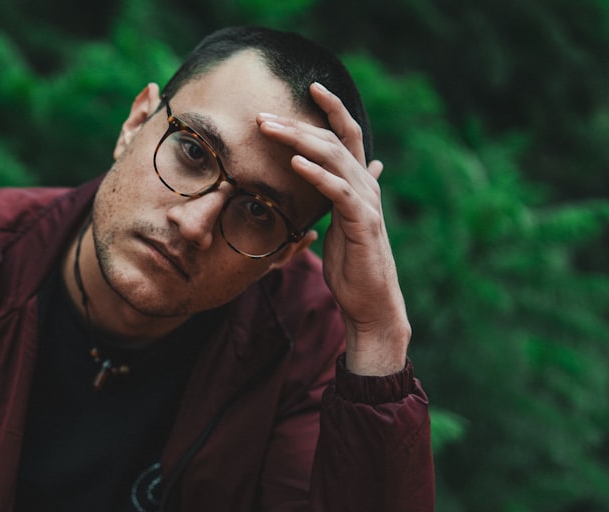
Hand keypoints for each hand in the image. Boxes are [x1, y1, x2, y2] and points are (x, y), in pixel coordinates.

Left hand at [258, 82, 409, 374]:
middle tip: (263, 116)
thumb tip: (343, 177)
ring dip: (300, 141)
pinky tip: (295, 164)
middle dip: (298, 124)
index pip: (347, 135)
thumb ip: (338, 197)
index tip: (311, 87)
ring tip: (271, 130)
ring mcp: (366, 202)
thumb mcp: (341, 225)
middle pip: (333, 140)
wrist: (369, 302)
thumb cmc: (351, 266)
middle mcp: (365, 185)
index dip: (332, 109)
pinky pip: (338, 191)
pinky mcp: (362, 223)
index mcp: (358, 183)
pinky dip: (317, 174)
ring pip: (335, 158)